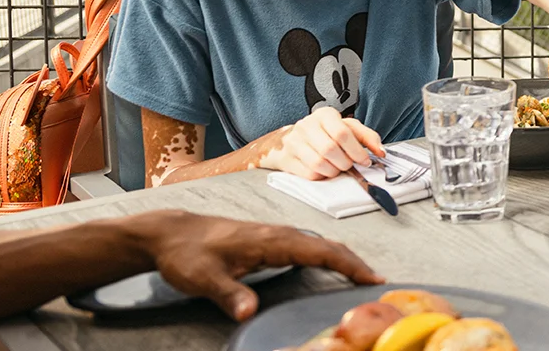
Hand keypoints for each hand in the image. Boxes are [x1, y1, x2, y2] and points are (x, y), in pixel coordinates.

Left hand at [127, 211, 381, 320]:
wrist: (171, 233)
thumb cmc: (187, 254)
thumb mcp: (204, 278)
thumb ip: (230, 294)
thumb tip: (250, 314)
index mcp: (272, 240)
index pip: (321, 250)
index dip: (349, 265)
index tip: (372, 278)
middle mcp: (279, 233)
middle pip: (328, 245)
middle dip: (355, 262)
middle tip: (377, 282)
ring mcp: (275, 235)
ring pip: (319, 244)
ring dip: (343, 258)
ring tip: (362, 277)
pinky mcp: (270, 241)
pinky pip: (308, 247)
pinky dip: (327, 256)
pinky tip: (330, 267)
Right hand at [259, 106, 385, 179]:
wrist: (293, 139)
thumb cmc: (326, 133)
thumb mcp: (348, 128)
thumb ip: (367, 137)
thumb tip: (381, 152)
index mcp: (324, 115)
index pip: (342, 133)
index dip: (356, 151)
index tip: (365, 160)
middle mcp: (306, 125)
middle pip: (330, 149)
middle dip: (345, 163)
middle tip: (349, 165)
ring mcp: (294, 142)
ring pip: (318, 163)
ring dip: (334, 171)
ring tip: (337, 168)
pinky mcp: (286, 159)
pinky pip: (309, 174)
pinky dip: (322, 176)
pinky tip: (324, 170)